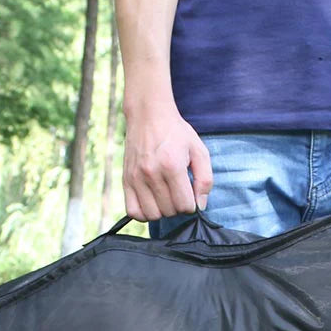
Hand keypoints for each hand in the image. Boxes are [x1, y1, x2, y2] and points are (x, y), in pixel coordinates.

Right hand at [122, 104, 212, 221]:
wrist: (149, 115)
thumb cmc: (177, 133)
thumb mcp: (199, 151)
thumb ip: (205, 180)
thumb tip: (200, 205)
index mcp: (172, 166)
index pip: (185, 205)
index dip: (192, 204)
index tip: (190, 192)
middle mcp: (152, 173)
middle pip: (169, 211)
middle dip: (178, 206)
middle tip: (178, 191)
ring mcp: (136, 178)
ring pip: (152, 215)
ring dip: (162, 211)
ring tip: (166, 197)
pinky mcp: (126, 180)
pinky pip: (133, 211)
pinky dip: (144, 213)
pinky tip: (152, 202)